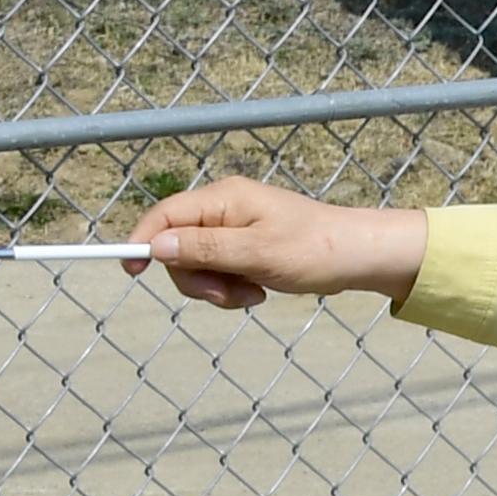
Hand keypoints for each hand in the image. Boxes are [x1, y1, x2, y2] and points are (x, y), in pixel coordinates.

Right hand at [130, 179, 427, 310]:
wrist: (363, 257)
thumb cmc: (318, 250)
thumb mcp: (258, 254)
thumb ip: (205, 249)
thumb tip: (157, 246)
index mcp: (224, 199)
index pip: (164, 215)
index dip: (143, 242)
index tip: (133, 273)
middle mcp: (225, 208)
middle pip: (177, 245)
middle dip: (196, 278)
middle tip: (229, 296)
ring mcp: (236, 228)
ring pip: (198, 264)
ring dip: (218, 288)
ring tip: (253, 295)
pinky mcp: (247, 247)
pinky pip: (221, 271)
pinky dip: (233, 287)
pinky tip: (259, 292)